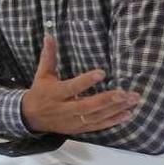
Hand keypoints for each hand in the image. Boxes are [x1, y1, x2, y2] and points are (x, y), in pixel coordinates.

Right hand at [21, 35, 140, 134]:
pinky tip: (127, 114)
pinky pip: (97, 126)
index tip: (102, 73)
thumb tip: (49, 35)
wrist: (30, 117)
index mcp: (55, 94)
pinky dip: (112, 121)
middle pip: (87, 106)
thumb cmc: (40, 92)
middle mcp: (64, 109)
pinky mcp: (78, 129)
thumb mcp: (42, 74)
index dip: (86, 81)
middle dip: (107, 100)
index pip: (72, 87)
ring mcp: (72, 121)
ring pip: (95, 116)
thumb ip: (48, 56)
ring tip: (132, 100)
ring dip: (115, 109)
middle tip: (125, 93)